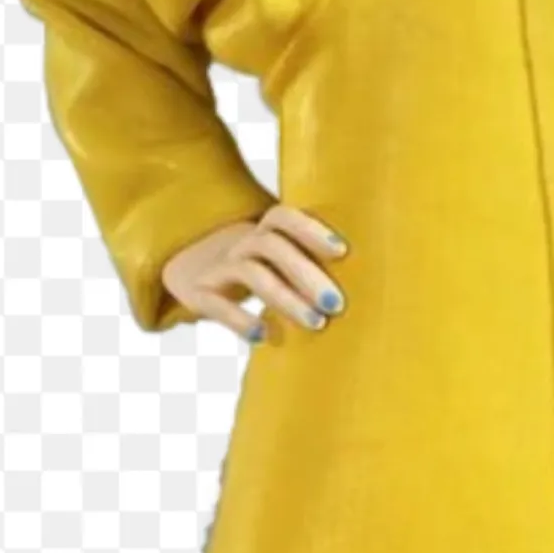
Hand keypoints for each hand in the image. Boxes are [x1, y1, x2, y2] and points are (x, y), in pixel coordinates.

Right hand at [161, 202, 349, 342]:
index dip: (310, 228)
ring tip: (316, 324)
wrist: (190, 272)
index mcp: (262, 230)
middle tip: (337, 304)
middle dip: (307, 274)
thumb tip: (363, 279)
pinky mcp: (199, 294)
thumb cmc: (256, 268)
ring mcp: (218, 267)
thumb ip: (309, 261)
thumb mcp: (276, 259)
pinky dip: (241, 319)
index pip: (282, 216)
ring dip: (286, 299)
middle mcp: (240, 243)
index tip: (341, 251)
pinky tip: (264, 336)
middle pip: (272, 245)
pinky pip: (218, 304)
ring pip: (251, 274)